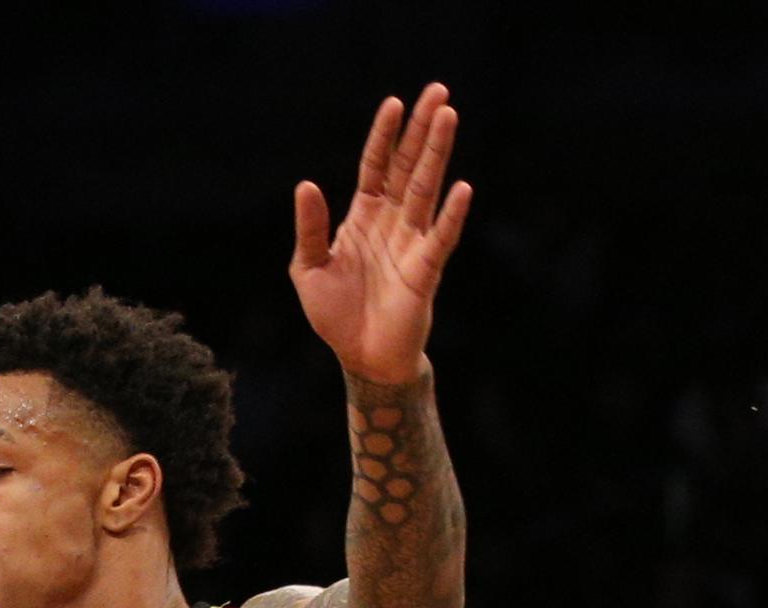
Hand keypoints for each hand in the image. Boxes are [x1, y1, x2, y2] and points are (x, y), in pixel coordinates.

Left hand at [291, 84, 469, 382]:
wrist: (360, 356)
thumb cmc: (335, 314)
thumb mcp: (309, 269)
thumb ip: (310, 229)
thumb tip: (305, 185)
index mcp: (363, 218)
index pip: (376, 167)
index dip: (384, 137)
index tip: (394, 103)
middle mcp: (391, 222)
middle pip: (407, 167)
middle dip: (420, 130)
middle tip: (437, 91)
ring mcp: (412, 242)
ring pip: (426, 190)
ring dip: (437, 154)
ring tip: (448, 117)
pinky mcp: (425, 270)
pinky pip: (440, 238)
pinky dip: (450, 215)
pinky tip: (461, 189)